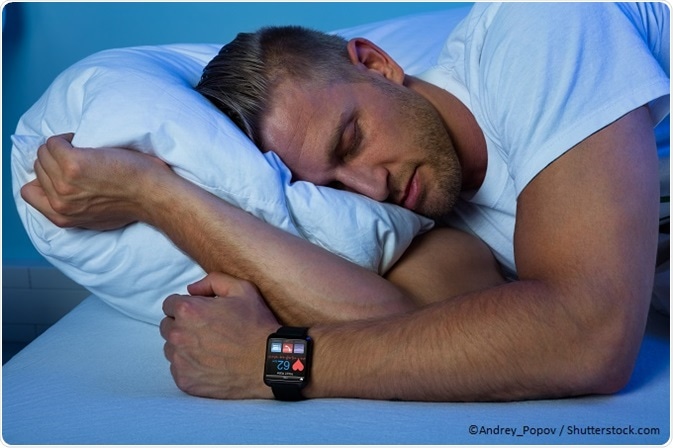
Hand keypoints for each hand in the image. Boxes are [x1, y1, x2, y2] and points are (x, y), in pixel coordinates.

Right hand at [20, 133, 169, 229]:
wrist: (154, 195)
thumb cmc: (135, 202)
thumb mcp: (97, 217)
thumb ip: (74, 209)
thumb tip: (60, 193)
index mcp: (62, 217)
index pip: (30, 192)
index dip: (45, 177)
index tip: (62, 170)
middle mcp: (60, 203)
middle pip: (38, 168)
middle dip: (55, 159)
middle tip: (78, 156)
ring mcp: (65, 183)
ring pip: (44, 153)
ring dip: (61, 147)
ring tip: (83, 149)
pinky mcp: (74, 164)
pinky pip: (54, 142)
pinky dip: (67, 138)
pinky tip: (83, 142)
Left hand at [160, 272, 278, 398]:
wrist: (267, 363)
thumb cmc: (256, 325)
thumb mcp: (242, 289)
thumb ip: (212, 281)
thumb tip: (191, 289)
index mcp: (188, 310)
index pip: (169, 304)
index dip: (187, 306)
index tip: (201, 313)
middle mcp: (178, 335)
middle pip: (167, 326)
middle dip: (182, 325)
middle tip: (207, 330)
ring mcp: (180, 361)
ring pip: (171, 349)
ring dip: (184, 346)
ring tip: (209, 347)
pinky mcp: (185, 381)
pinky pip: (178, 369)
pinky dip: (190, 365)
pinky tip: (210, 363)